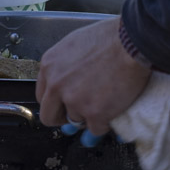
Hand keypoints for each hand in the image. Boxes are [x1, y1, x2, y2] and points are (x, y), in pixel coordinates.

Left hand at [36, 16, 151, 134]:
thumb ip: (63, 67)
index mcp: (49, 66)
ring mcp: (74, 101)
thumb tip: (66, 83)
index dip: (54, 103)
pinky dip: (104, 124)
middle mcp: (56, 85)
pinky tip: (112, 111)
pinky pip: (96, 129)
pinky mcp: (95, 114)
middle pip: (49, 116)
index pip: (41, 96)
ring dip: (87, 117)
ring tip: (102, 103)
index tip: (64, 105)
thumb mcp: (72, 46)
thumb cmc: (105, 39)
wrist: (128, 44)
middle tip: (78, 115)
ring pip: (76, 122)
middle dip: (62, 118)